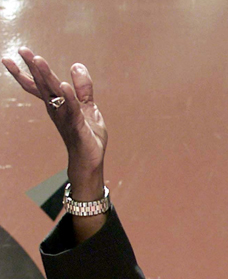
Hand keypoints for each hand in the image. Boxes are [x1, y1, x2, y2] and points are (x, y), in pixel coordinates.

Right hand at [2, 47, 106, 199]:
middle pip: (42, 85)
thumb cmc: (86, 134)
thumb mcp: (87, 107)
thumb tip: (76, 65)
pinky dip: (69, 97)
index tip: (17, 53)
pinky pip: (72, 110)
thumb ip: (82, 88)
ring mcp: (65, 117)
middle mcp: (57, 109)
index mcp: (57, 104)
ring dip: (46, 78)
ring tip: (38, 60)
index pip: (40, 84)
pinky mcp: (77, 125)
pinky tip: (65, 86)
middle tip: (21, 50)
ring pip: (54, 94)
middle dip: (32, 68)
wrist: (90, 159)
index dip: (29, 69)